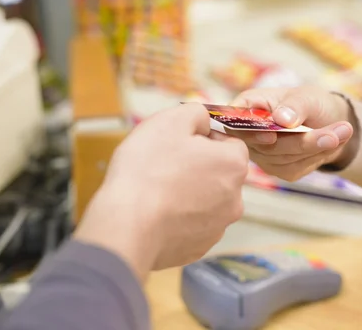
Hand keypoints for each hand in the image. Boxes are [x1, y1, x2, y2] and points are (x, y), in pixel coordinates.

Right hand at [75, 103, 248, 280]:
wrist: (127, 225)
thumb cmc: (148, 170)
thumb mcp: (170, 121)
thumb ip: (196, 113)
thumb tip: (203, 120)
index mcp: (234, 165)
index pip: (230, 143)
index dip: (205, 139)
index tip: (180, 142)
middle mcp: (235, 198)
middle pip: (220, 173)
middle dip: (198, 167)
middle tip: (165, 165)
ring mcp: (218, 226)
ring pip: (207, 200)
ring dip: (189, 192)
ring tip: (158, 190)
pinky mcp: (200, 247)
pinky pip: (193, 224)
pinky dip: (179, 217)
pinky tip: (157, 212)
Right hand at [230, 86, 353, 180]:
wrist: (328, 121)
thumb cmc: (311, 102)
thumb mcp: (307, 95)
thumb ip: (295, 105)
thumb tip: (281, 119)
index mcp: (247, 107)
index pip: (234, 121)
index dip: (250, 131)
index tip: (271, 136)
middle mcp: (249, 133)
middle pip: (266, 145)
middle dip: (303, 140)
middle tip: (336, 133)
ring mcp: (261, 155)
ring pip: (285, 158)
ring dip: (317, 147)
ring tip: (344, 131)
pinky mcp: (278, 169)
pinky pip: (295, 168)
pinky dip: (317, 156)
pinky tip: (331, 143)